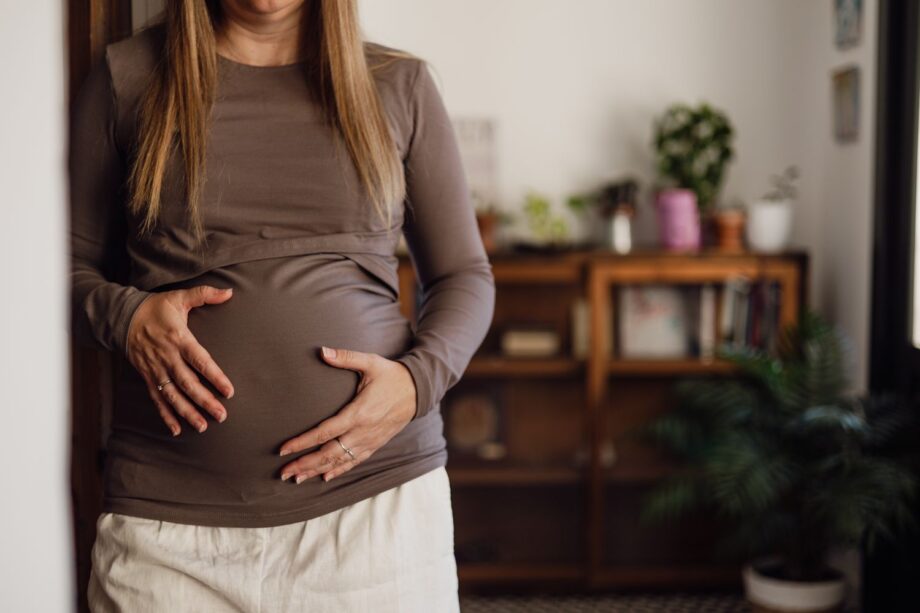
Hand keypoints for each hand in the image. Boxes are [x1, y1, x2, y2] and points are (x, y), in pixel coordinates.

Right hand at [125, 285, 235, 436]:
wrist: (122, 316)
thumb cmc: (156, 308)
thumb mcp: (179, 297)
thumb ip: (204, 294)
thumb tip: (229, 292)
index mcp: (179, 339)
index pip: (200, 361)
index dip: (215, 376)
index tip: (229, 391)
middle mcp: (167, 357)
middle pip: (188, 383)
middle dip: (205, 401)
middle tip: (221, 415)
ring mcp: (156, 369)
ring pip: (173, 395)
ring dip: (187, 412)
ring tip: (203, 426)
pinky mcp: (147, 376)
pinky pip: (157, 399)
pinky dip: (165, 415)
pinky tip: (176, 430)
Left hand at [277, 346, 416, 482]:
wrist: (419, 390)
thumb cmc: (392, 375)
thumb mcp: (371, 362)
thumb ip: (345, 357)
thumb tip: (322, 351)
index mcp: (359, 413)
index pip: (325, 432)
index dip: (302, 442)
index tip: (284, 449)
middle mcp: (363, 431)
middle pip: (329, 453)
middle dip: (305, 463)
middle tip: (283, 472)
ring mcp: (370, 440)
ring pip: (340, 461)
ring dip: (317, 470)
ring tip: (297, 478)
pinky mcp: (376, 444)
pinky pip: (355, 461)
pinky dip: (339, 470)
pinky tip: (325, 477)